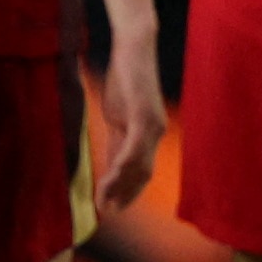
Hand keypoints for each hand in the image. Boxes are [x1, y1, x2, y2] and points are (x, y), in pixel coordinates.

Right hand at [94, 32, 165, 210]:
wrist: (133, 48)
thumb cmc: (124, 78)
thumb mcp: (116, 115)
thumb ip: (116, 139)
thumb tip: (111, 164)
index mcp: (148, 133)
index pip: (139, 170)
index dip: (127, 191)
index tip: (113, 208)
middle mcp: (155, 131)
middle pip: (142, 173)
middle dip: (125, 194)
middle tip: (109, 212)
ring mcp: (152, 123)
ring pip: (138, 163)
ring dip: (120, 184)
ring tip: (105, 201)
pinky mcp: (143, 112)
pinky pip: (134, 143)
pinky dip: (124, 161)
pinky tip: (113, 174)